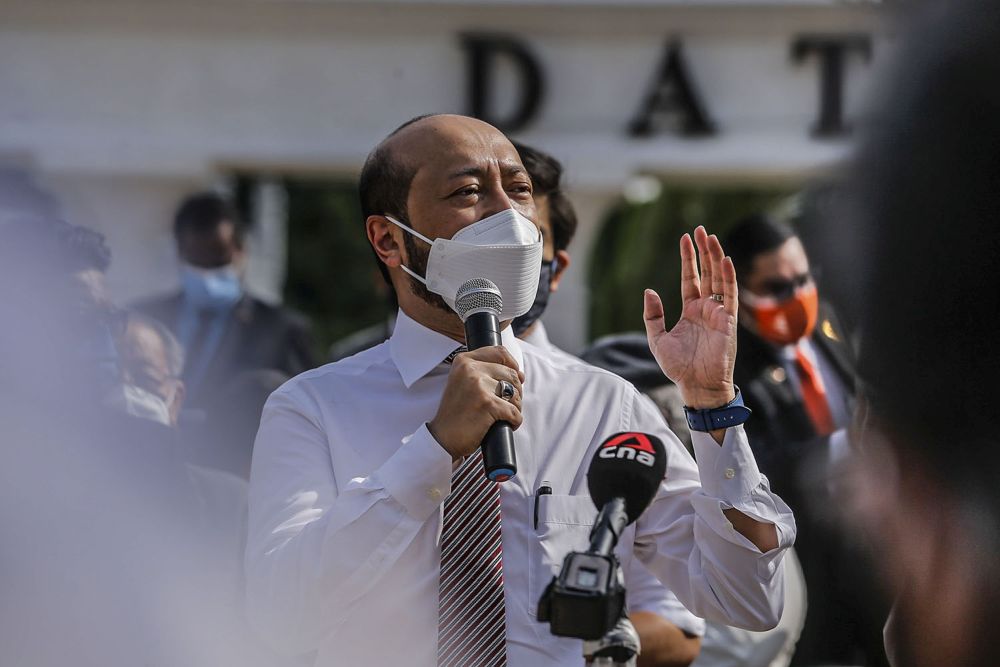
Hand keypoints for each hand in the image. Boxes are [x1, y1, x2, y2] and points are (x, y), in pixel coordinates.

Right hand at [428, 347, 524, 459]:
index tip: (512, 378)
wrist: (442, 437)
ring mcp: (479, 385)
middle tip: (504, 405)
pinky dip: (514, 421)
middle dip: (515, 392)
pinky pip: (514, 412)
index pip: (500, 352)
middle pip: (511, 374)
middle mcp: (470, 369)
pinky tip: (505, 425)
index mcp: (464, 361)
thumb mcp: (464, 383)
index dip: (512, 365)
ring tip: (502, 416)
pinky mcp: (487, 404)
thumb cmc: (457, 413)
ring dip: (515, 407)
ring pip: (515, 393)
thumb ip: (488, 373)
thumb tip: (521, 374)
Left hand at [644, 225, 736, 409]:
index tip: (686, 238)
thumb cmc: (678, 367)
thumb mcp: (657, 339)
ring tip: (711, 237)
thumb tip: (649, 291)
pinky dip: (728, 278)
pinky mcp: (728, 321)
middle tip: (700, 230)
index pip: (690, 278)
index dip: (688, 259)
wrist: (696, 386)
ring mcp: (718, 313)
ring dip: (716, 258)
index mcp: (690, 311)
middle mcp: (705, 308)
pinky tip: (725, 261)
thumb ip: (652, 315)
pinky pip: (729, 295)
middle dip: (704, 251)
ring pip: (719, 279)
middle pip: (707, 273)